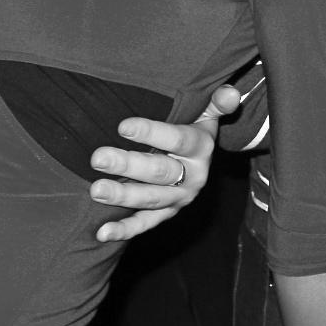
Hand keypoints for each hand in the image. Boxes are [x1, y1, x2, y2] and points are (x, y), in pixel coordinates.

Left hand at [88, 83, 239, 241]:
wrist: (201, 163)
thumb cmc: (195, 130)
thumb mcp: (208, 115)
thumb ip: (217, 103)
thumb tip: (230, 92)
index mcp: (201, 148)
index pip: (177, 140)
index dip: (151, 133)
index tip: (122, 126)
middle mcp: (193, 176)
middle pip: (160, 172)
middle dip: (128, 165)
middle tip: (98, 158)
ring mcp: (180, 198)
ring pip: (151, 199)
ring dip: (122, 196)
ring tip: (96, 189)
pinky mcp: (167, 214)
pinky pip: (146, 224)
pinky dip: (125, 230)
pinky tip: (102, 233)